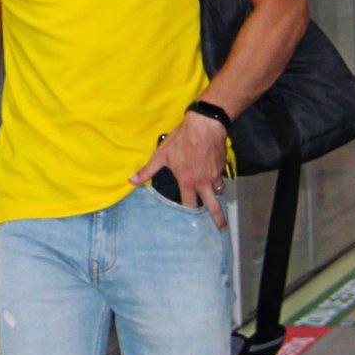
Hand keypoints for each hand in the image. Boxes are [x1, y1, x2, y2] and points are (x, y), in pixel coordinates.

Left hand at [130, 114, 229, 228]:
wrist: (205, 125)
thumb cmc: (181, 140)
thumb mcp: (161, 154)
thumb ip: (148, 170)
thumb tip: (131, 181)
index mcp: (188, 181)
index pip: (190, 205)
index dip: (189, 213)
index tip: (191, 222)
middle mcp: (204, 182)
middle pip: (213, 206)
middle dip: (218, 219)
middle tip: (222, 229)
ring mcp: (215, 175)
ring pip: (219, 191)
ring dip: (216, 195)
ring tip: (214, 197)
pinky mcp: (222, 166)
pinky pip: (222, 178)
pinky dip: (218, 180)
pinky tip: (214, 177)